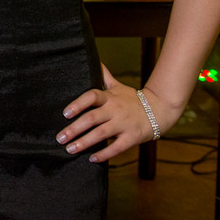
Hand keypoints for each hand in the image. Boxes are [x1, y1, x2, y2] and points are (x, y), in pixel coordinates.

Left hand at [55, 65, 178, 162]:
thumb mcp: (119, 86)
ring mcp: (124, 124)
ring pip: (101, 134)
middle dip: (74, 128)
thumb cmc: (134, 99)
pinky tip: (92, 159)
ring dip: (84, 142)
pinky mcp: (132, 137)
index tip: (65, 113)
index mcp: (110, 97)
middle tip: (60, 138)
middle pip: (92, 118)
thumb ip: (104, 76)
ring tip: (70, 149)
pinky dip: (104, 154)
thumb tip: (94, 61)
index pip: (92, 96)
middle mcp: (115, 110)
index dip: (78, 104)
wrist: (160, 110)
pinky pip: (117, 147)